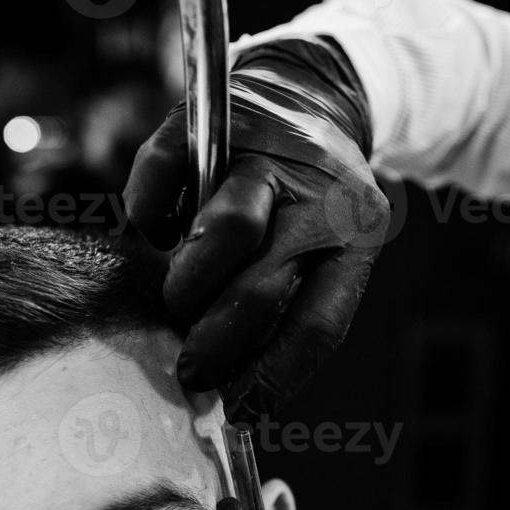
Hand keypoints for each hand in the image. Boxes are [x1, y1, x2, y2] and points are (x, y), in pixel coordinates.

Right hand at [125, 37, 390, 417]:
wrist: (308, 99)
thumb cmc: (309, 207)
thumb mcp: (329, 254)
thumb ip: (292, 314)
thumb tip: (237, 398)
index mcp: (357, 240)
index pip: (318, 327)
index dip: (272, 379)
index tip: (239, 410)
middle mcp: (317, 197)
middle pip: (263, 286)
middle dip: (217, 342)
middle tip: (191, 370)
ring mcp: (261, 156)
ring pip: (225, 230)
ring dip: (189, 285)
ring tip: (178, 303)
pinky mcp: (205, 126)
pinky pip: (162, 183)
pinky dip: (152, 220)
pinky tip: (162, 235)